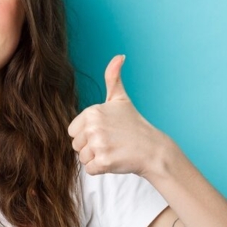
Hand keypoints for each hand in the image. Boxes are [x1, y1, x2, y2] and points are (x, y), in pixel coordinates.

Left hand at [67, 55, 167, 175]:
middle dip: (91, 147)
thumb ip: (113, 77)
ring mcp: (99, 145)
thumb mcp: (121, 99)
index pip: (73, 131)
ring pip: (82, 158)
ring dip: (96, 158)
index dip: (87, 134)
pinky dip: (101, 169)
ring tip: (113, 150)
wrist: (153, 149)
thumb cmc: (134, 125)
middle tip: (111, 142)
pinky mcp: (104, 162)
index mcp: (92, 112)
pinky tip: (115, 160)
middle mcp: (93, 127)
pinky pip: (90, 170)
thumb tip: (119, 56)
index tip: (105, 132)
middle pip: (76, 145)